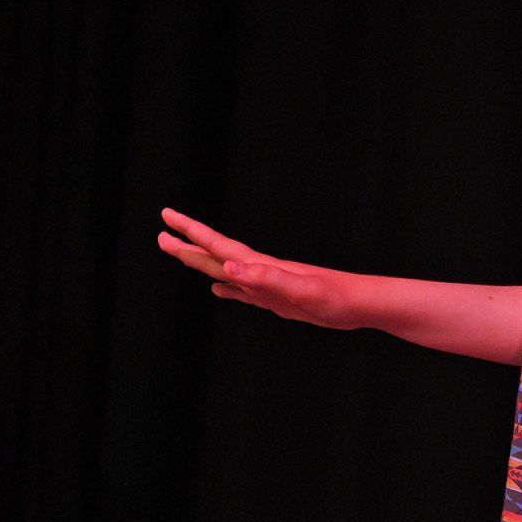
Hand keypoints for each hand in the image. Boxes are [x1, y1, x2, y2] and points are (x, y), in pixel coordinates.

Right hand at [157, 207, 362, 328]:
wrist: (361, 305)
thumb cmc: (335, 298)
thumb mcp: (300, 291)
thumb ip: (266, 279)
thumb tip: (228, 268)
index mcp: (261, 267)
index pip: (218, 246)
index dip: (192, 232)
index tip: (167, 217)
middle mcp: (261, 272)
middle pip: (216, 255)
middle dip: (188, 244)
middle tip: (160, 234)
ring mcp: (268, 285)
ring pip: (226, 272)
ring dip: (203, 264)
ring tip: (183, 255)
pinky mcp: (277, 299)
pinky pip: (244, 292)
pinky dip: (228, 288)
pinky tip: (220, 288)